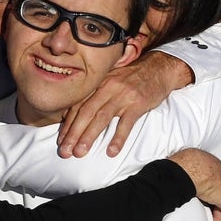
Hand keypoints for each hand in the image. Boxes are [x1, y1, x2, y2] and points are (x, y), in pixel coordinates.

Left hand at [57, 52, 192, 158]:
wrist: (159, 68)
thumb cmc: (132, 77)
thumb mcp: (110, 79)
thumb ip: (95, 94)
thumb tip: (77, 114)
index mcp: (98, 83)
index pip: (78, 105)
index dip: (68, 124)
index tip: (61, 140)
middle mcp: (107, 87)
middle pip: (86, 112)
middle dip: (73, 133)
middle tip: (65, 151)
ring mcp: (123, 95)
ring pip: (102, 118)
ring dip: (89, 136)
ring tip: (80, 152)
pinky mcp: (138, 103)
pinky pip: (126, 123)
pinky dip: (118, 138)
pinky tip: (111, 151)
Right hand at [168, 148, 220, 220]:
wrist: (193, 168)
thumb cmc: (188, 166)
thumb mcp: (190, 172)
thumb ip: (191, 180)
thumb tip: (182, 187)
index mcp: (216, 169)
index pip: (218, 186)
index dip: (213, 196)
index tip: (207, 203)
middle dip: (216, 207)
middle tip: (206, 214)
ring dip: (219, 216)